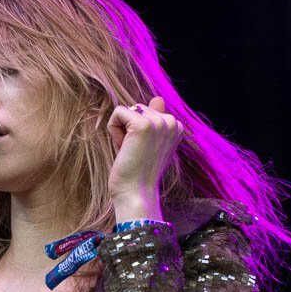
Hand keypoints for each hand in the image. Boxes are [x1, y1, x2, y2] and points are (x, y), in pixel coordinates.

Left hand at [106, 96, 183, 221]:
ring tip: (130, 151)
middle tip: (134, 153)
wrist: (136, 193)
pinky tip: (123, 148)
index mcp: (176, 126)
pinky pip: (117, 112)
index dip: (137, 132)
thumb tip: (158, 98)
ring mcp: (159, 122)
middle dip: (128, 129)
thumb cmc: (139, 173)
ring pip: (127, 110)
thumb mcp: (148, 143)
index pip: (146, 111)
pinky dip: (114, 131)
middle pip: (136, 108)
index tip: (142, 152)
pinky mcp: (142, 125)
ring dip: (121, 131)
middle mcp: (171, 121)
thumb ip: (153, 120)